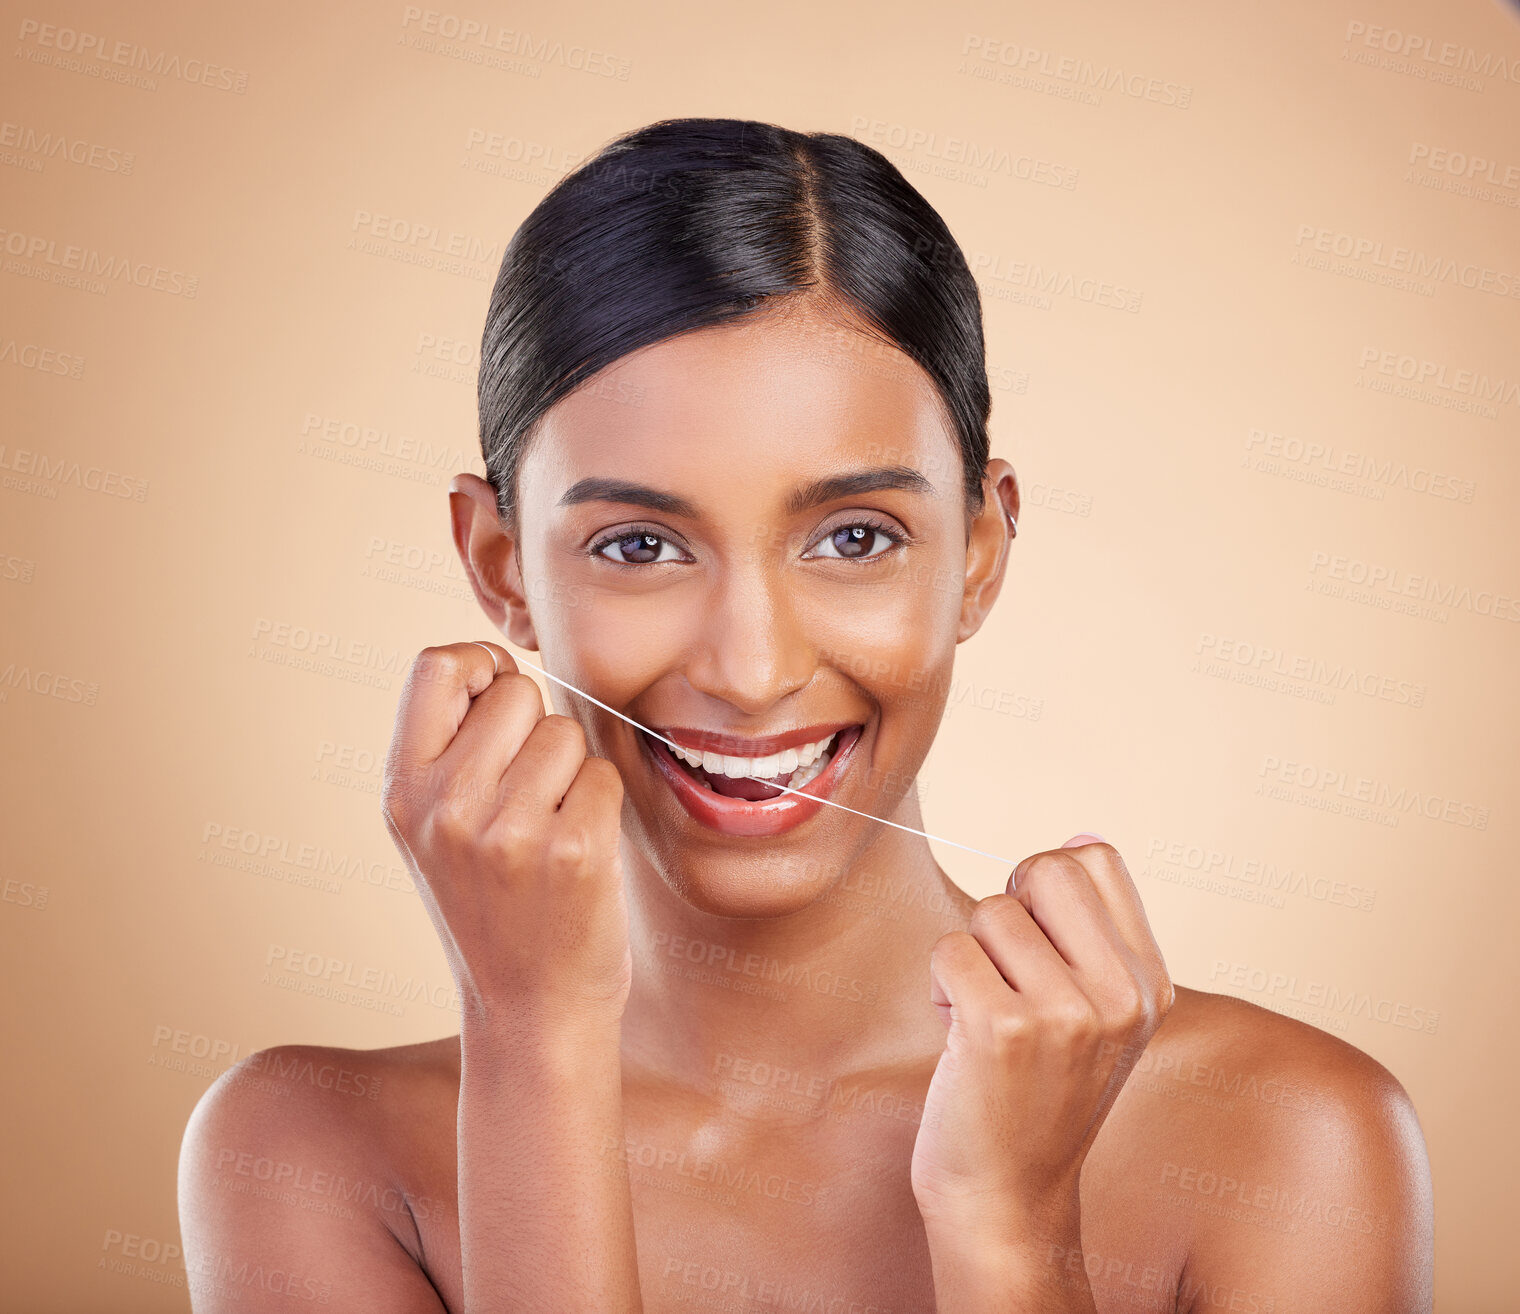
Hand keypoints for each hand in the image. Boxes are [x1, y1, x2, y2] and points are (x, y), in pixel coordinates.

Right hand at [380, 641, 631, 1029]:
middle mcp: (447, 806)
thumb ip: (449, 748)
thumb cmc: (492, 907)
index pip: (436, 664)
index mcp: (403, 790)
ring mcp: (510, 830)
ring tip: (549, 831)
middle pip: (516, 690)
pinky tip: (579, 853)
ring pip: (565, 731)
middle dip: (534, 728)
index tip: (497, 698)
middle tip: (528, 794)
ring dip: (570, 772)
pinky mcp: (575, 850)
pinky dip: (601, 804)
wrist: (530, 1012)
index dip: (480, 666)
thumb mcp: (433, 830)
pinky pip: (602, 774)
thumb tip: (495, 662)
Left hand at [911, 836, 1173, 1244]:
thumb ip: (1093, 926)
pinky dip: (941, 985)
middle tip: (1008, 973)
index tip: (1041, 945)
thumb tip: (1082, 833)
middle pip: (1045, 868)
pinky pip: (950, 949)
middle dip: (1008, 909)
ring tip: (987, 1017)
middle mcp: (1122, 996)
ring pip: (990, 911)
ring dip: (971, 959)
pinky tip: (963, 1036)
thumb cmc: (1034, 1092)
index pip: (1098, 858)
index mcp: (1150, 983)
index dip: (1047, 886)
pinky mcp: (1005, 1028)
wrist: (1007, 1194)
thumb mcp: (1094, 1012)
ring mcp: (1068, 1012)